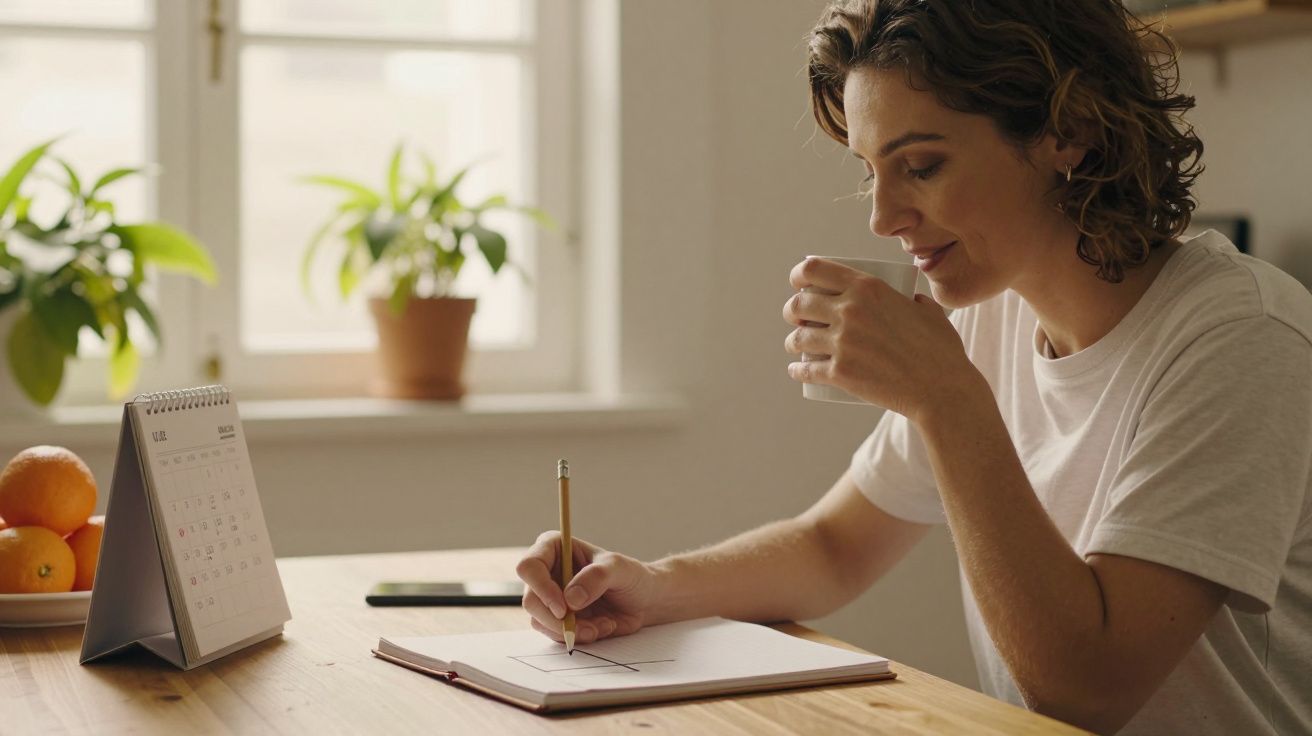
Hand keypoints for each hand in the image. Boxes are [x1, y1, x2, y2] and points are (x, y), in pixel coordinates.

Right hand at [516, 531, 658, 645]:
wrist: (644, 601)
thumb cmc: (631, 576)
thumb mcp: (619, 569)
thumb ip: (596, 577)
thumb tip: (570, 599)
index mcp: (555, 548)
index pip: (529, 566)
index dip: (541, 588)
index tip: (564, 608)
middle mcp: (547, 573)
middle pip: (531, 600)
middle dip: (557, 619)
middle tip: (586, 627)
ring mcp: (550, 598)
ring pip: (540, 622)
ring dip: (572, 630)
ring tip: (601, 625)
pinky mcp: (557, 619)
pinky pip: (555, 634)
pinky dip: (578, 637)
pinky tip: (601, 627)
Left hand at [782, 257, 979, 421]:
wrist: (941, 389)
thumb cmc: (940, 350)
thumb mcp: (927, 310)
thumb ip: (914, 299)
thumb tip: (909, 297)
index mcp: (868, 287)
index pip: (814, 269)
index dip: (799, 275)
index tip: (798, 284)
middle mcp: (850, 310)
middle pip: (799, 304)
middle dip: (792, 310)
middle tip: (797, 318)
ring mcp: (843, 343)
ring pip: (799, 337)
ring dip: (793, 341)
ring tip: (796, 345)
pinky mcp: (840, 373)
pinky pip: (806, 369)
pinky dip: (797, 370)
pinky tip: (795, 369)